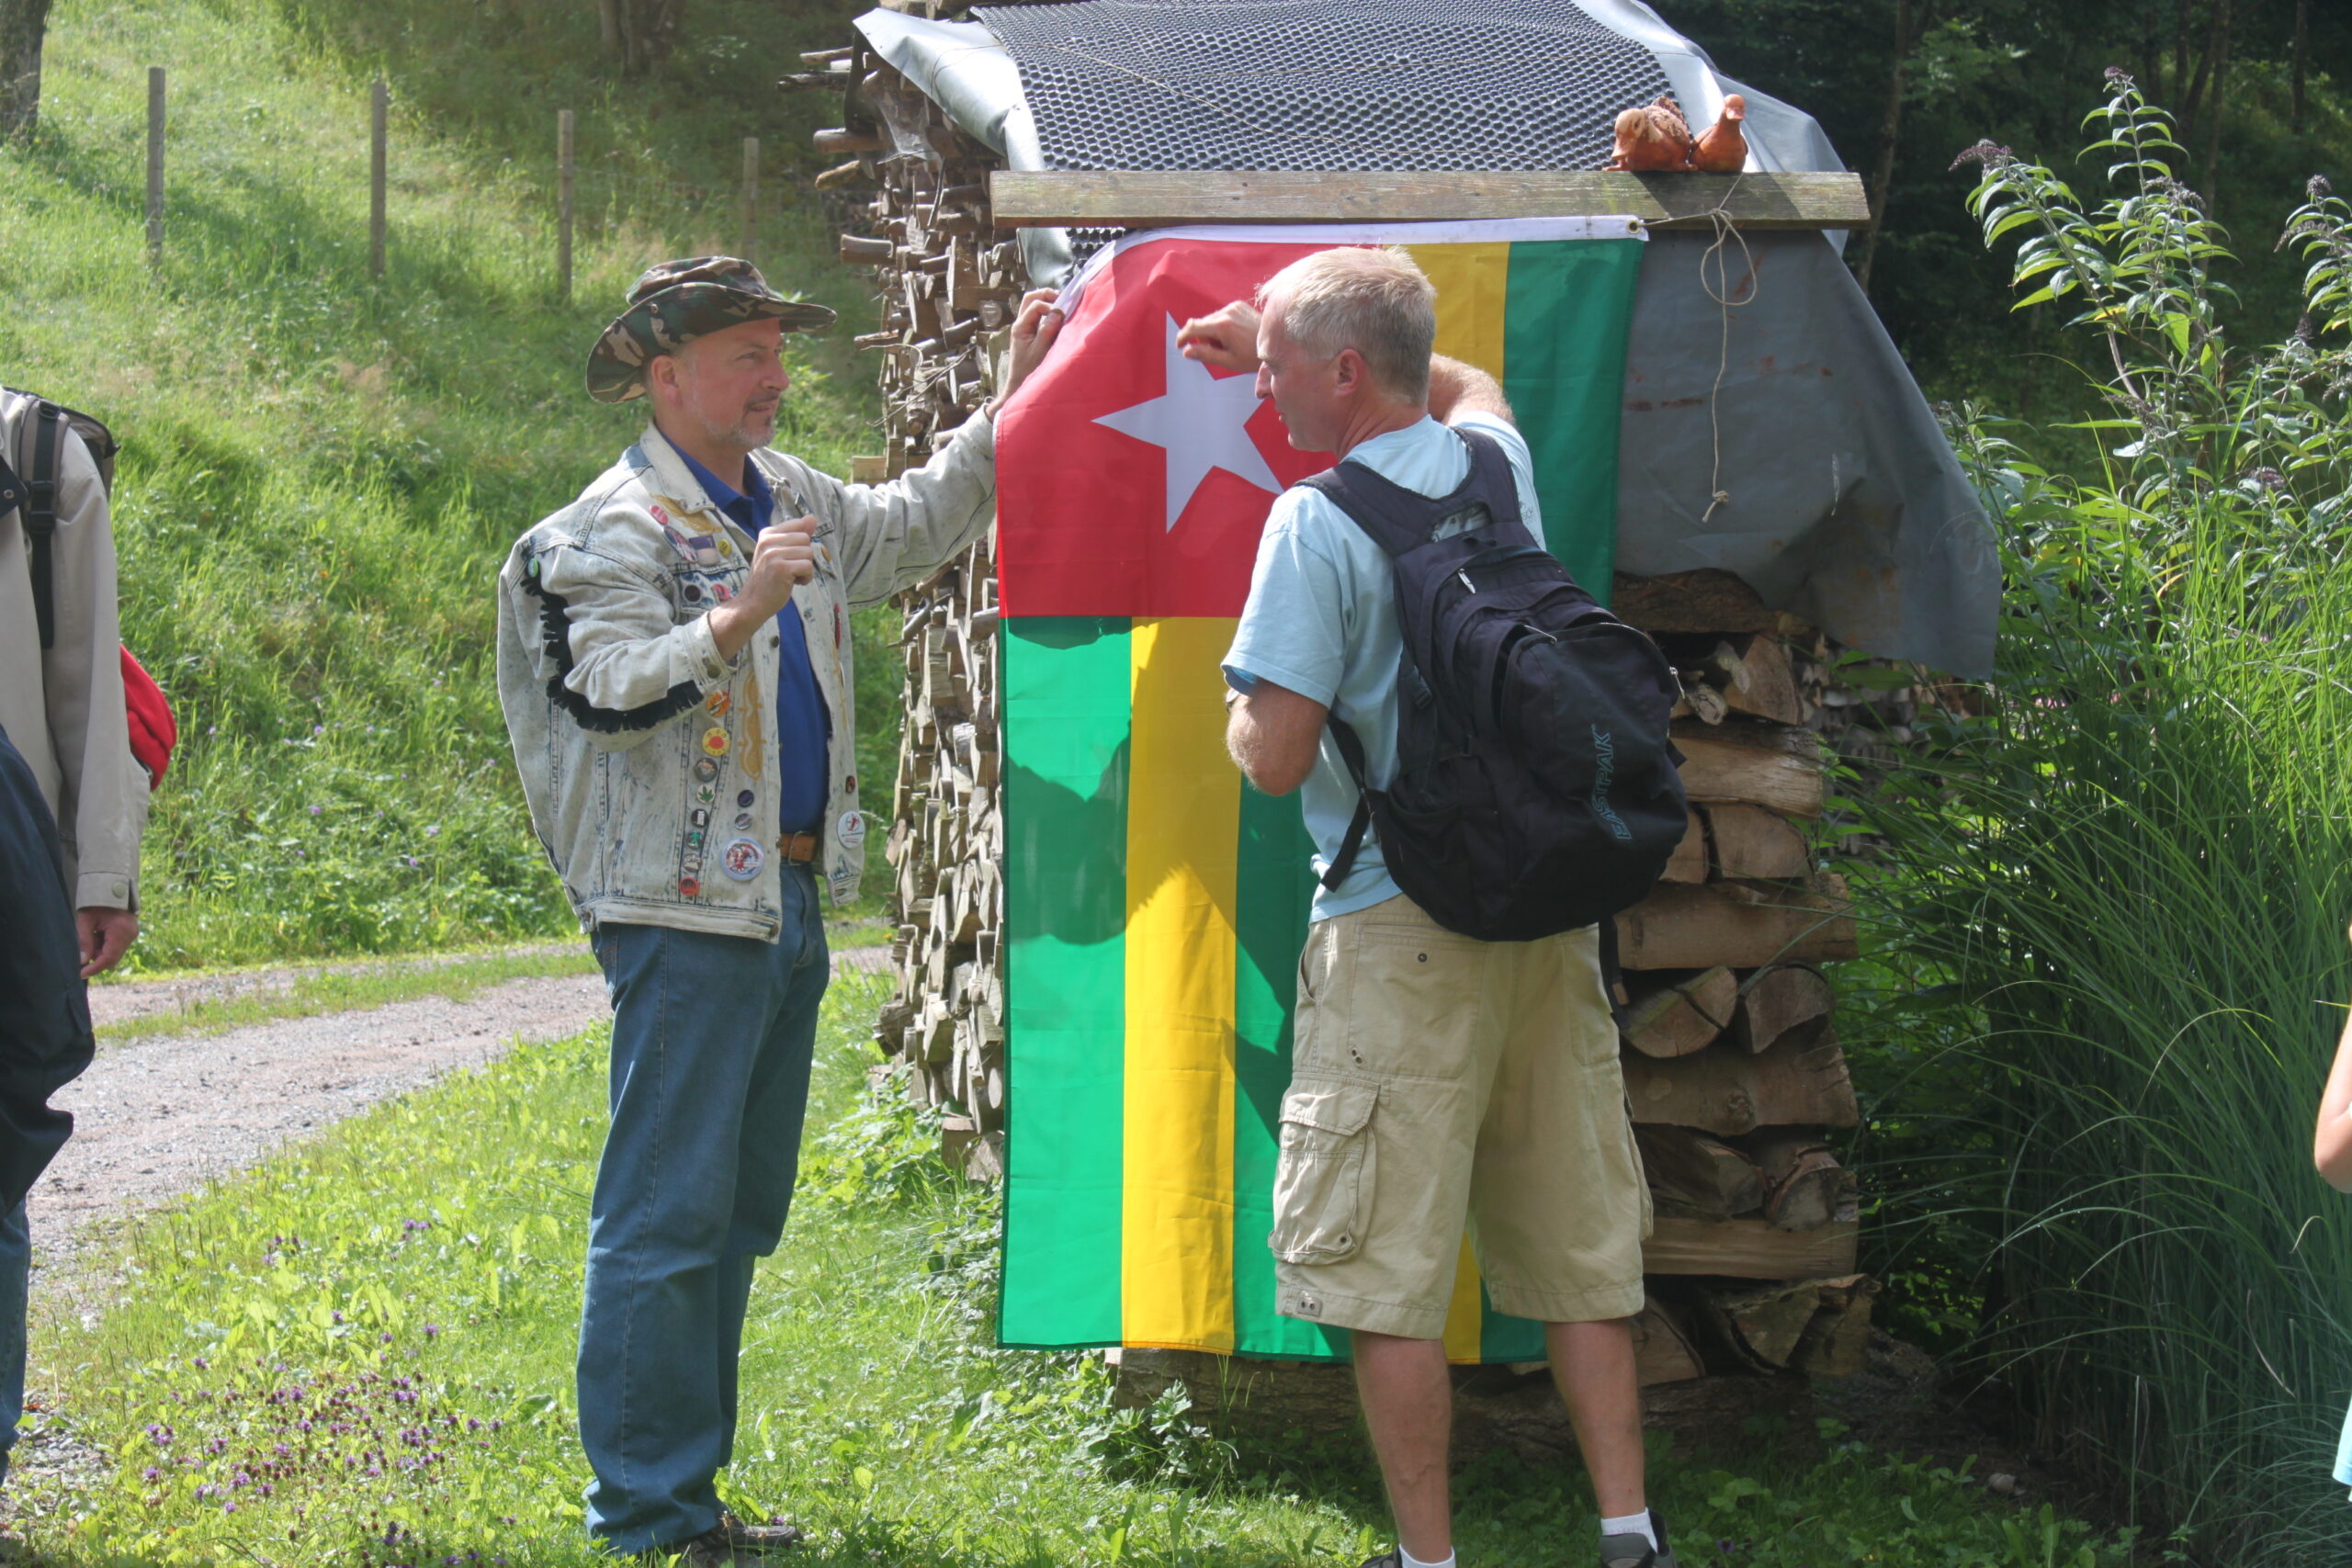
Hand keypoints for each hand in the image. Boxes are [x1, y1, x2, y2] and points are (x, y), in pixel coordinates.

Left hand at [78, 905, 136, 977]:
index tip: (81, 974)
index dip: (94, 968)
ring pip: (114, 953)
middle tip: (84, 947)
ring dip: (101, 951)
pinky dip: (106, 946)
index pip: (108, 958)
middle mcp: (130, 935)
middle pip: (112, 958)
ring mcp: (132, 934)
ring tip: (92, 935)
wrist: (110, 889)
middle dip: (96, 957)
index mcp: (120, 931)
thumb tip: (82, 961)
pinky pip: (117, 947)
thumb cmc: (96, 903)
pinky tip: (99, 934)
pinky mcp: (130, 933)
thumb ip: (84, 941)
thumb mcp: (85, 921)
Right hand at [708, 520, 815, 659]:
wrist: (753, 603)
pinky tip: (792, 583)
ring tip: (789, 576)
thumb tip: (812, 517)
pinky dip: (805, 578)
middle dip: (804, 557)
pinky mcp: (781, 567)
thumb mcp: (780, 552)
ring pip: (809, 552)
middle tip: (788, 569)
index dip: (799, 544)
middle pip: (805, 539)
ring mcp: (773, 553)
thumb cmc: (769, 579)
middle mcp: (768, 540)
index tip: (787, 557)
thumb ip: (797, 534)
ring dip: (805, 568)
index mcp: (767, 533)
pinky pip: (808, 567)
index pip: (798, 525)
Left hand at [992, 289, 1065, 409]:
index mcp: (1020, 327)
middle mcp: (1020, 324)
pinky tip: (1058, 317)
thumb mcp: (1040, 351)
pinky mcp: (1030, 332)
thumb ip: (1047, 331)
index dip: (1050, 305)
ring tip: (1061, 306)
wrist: (1019, 385)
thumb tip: (1057, 312)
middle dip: (1046, 295)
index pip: (1035, 305)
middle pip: (1030, 298)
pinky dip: (1047, 311)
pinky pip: (1038, 315)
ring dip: (1047, 302)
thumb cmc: (1029, 371)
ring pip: (1033, 304)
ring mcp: (1025, 327)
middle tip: (1062, 300)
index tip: (1063, 314)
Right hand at [1177, 301, 1261, 373]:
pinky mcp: (1239, 305)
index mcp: (1223, 326)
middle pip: (1201, 324)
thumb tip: (1186, 351)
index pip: (1192, 327)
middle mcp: (1227, 312)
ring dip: (1213, 332)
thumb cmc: (1253, 358)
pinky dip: (1222, 325)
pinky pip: (1221, 314)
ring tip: (1229, 343)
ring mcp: (1234, 306)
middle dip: (1203, 338)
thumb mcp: (1228, 361)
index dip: (1182, 336)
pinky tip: (1234, 334)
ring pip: (1211, 319)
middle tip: (1219, 350)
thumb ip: (1206, 355)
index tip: (1179, 346)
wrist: (1277, 344)